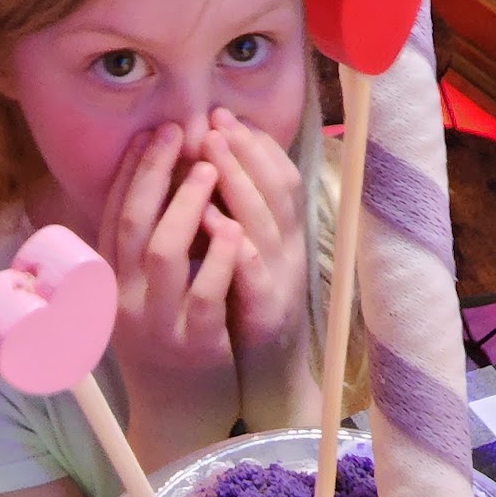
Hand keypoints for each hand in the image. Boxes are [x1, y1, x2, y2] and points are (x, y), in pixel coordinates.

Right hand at [98, 124, 243, 467]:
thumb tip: (153, 190)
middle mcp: (126, 300)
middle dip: (153, 173)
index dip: (132, 172)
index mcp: (111, 285)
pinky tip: (233, 228)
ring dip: (184, 206)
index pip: (113, 215)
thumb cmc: (165, 347)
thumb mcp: (140, 299)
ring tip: (207, 169)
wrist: (177, 420)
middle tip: (177, 132)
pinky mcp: (195, 345)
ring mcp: (159, 322)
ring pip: (161, 253)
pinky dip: (216, 258)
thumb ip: (140, 254)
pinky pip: (203, 294)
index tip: (152, 133)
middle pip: (132, 223)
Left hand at [200, 107, 318, 430]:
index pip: (278, 176)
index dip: (255, 143)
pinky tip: (216, 224)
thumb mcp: (245, 259)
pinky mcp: (266, 315)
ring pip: (265, 222)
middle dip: (244, 149)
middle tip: (214, 118)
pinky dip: (236, 247)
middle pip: (275, 189)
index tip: (225, 114)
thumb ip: (235, 218)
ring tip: (212, 150)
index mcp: (283, 236)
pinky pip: (253, 275)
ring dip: (239, 182)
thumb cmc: (247, 314)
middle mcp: (288, 252)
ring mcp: (280, 282)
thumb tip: (208, 171)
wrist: (267, 382)